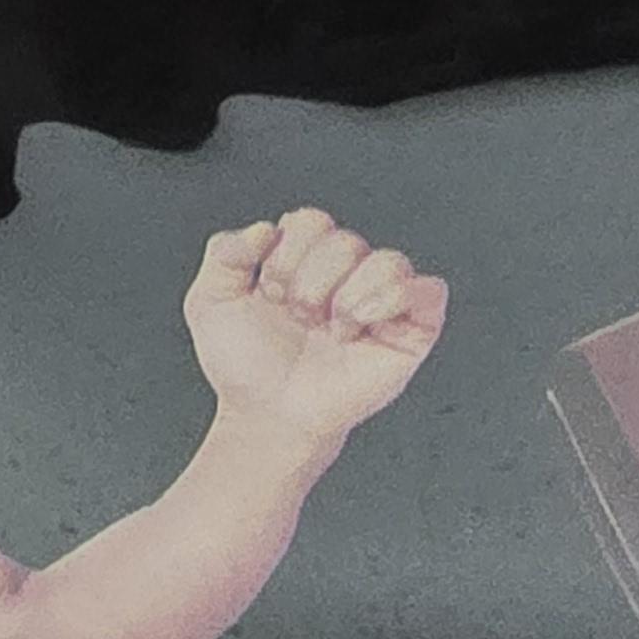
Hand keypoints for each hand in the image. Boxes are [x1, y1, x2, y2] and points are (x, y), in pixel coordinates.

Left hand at [184, 208, 447, 446]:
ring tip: (332, 331)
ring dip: (347, 300)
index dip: (286, 257)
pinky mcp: (412, 331)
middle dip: (310, 286)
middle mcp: (347, 274)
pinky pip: (429, 290)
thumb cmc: (246, 367)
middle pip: (345, 241)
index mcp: (307, 258)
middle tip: (300, 320)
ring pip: (388, 261)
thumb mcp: (209, 300)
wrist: (265, 417)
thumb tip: (263, 230)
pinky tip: (360, 325)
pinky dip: (394, 301)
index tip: (270, 296)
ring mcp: (382, 301)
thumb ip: (223, 252)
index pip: (311, 220)